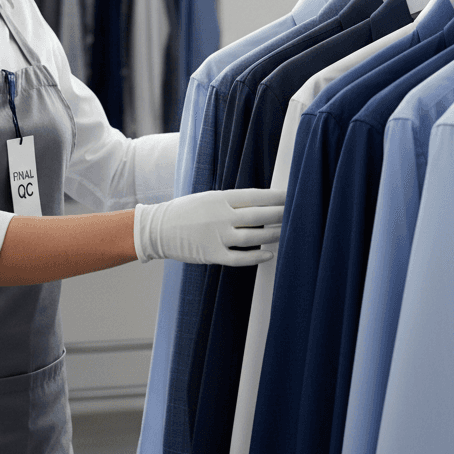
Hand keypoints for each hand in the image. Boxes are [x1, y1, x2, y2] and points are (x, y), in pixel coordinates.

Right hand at [134, 188, 285, 266]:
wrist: (158, 229)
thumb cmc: (184, 212)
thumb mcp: (207, 198)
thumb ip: (231, 202)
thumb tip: (258, 204)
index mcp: (220, 198)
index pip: (255, 196)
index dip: (275, 197)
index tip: (290, 196)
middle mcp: (221, 216)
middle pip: (259, 214)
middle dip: (280, 214)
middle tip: (295, 213)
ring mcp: (217, 236)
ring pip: (254, 236)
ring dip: (273, 234)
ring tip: (285, 232)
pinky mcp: (212, 254)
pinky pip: (240, 257)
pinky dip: (256, 257)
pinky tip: (268, 254)